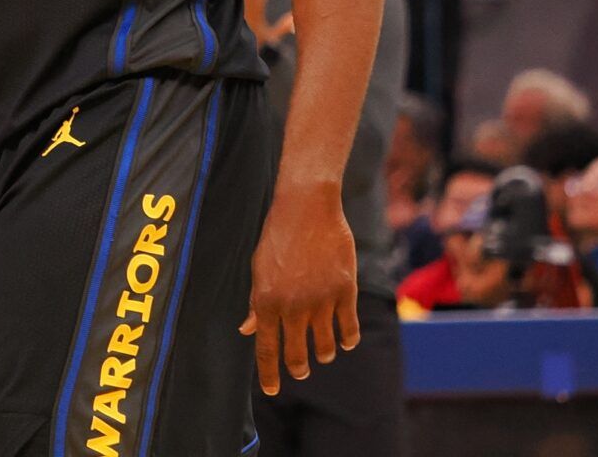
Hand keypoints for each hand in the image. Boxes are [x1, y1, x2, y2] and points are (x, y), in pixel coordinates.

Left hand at [240, 183, 358, 394]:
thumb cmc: (277, 236)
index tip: (272, 390)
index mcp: (266, 302)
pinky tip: (346, 341)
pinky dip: (348, 339)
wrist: (307, 207)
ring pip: (326, 346)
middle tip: (301, 372)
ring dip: (324, 354)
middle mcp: (293, 306)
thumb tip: (248, 330)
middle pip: (296, 355)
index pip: (266, 350)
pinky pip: (349, 328)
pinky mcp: (346, 291)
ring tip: (323, 354)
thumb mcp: (258, 269)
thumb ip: (257, 303)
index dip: (269, 375)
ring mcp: (321, 300)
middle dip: (298, 369)